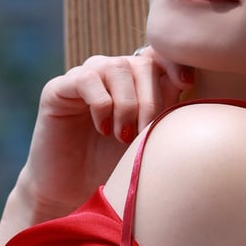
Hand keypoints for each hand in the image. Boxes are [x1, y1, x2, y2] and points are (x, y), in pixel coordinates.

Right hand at [17, 47, 191, 217]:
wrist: (73, 191)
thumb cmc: (113, 166)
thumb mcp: (147, 137)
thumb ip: (164, 109)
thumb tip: (187, 82)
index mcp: (134, 81)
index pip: (157, 54)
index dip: (173, 62)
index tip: (186, 84)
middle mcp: (109, 73)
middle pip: (141, 63)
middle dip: (149, 100)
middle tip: (143, 134)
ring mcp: (84, 77)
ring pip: (117, 69)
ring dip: (126, 105)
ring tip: (122, 136)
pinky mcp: (58, 88)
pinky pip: (88, 80)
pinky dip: (102, 105)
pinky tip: (102, 129)